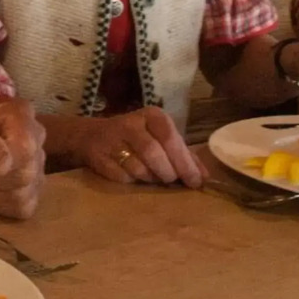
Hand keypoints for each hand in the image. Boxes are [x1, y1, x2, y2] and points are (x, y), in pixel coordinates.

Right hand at [76, 107, 204, 186]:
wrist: (93, 137)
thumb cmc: (138, 139)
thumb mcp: (161, 139)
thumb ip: (184, 156)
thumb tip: (204, 178)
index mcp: (152, 116)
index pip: (170, 138)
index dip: (184, 162)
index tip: (195, 181)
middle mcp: (131, 124)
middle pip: (154, 152)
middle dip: (167, 172)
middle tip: (173, 181)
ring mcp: (112, 140)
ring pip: (138, 168)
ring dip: (150, 178)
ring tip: (153, 176)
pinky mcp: (99, 157)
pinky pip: (123, 176)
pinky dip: (133, 181)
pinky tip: (133, 175)